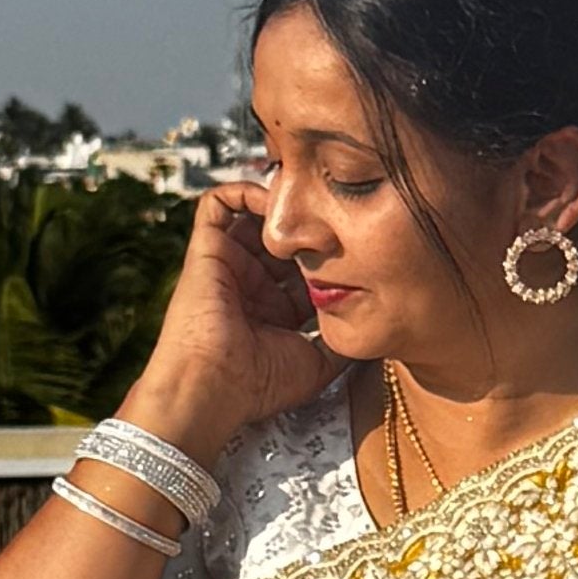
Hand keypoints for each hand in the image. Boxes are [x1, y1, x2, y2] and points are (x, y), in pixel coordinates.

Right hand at [146, 180, 351, 433]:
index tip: (354, 245)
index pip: (303, 269)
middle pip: (282, 241)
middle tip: (333, 214)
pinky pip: (217, 203)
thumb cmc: (259, 384)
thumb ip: (341, 340)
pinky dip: (243, 192)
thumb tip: (372, 325)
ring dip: (278, 206)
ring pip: (253, 218)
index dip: (326, 256)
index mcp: (274, 311)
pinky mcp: (206, 249)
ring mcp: (228, 266)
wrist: (213, 386)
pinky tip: (273, 201)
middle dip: (307, 226)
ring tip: (305, 202)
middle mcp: (251, 285)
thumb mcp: (317, 364)